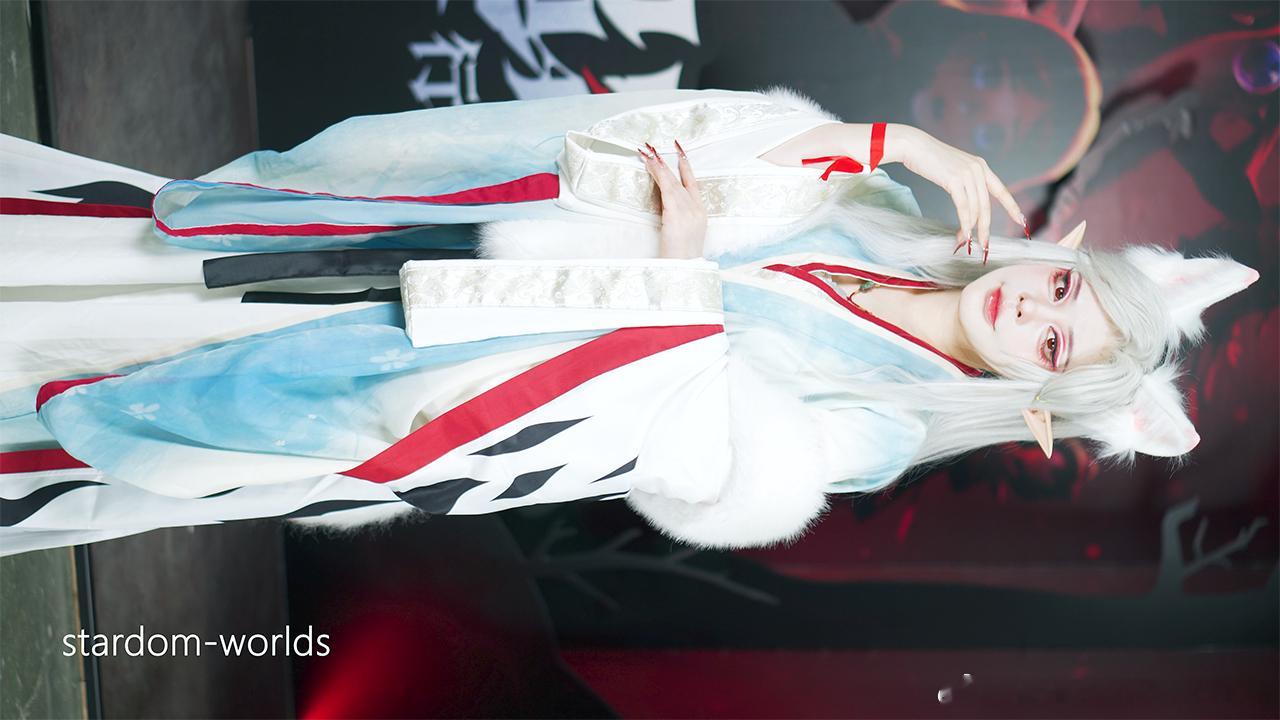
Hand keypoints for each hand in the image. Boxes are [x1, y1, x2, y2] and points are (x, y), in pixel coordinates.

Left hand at [639, 141, 705, 258]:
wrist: (685, 269)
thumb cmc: (682, 258)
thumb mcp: (683, 236)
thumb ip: (677, 219)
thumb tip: (666, 209)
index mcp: (701, 214)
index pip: (693, 184)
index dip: (686, 167)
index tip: (680, 152)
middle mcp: (696, 209)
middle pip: (681, 179)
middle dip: (668, 161)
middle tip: (655, 147)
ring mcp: (688, 210)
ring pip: (671, 181)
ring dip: (658, 165)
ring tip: (647, 153)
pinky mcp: (676, 213)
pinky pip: (665, 188)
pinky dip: (657, 174)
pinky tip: (650, 165)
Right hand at [891, 125, 1025, 262]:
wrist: (916, 146)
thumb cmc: (930, 159)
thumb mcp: (955, 169)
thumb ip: (965, 182)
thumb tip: (968, 203)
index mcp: (981, 166)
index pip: (1001, 190)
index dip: (1012, 207)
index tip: (1021, 220)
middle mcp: (978, 170)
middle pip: (987, 205)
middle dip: (985, 228)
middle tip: (985, 245)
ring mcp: (967, 174)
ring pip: (975, 208)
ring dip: (971, 229)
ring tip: (967, 242)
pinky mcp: (955, 180)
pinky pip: (963, 207)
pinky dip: (964, 222)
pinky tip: (963, 233)